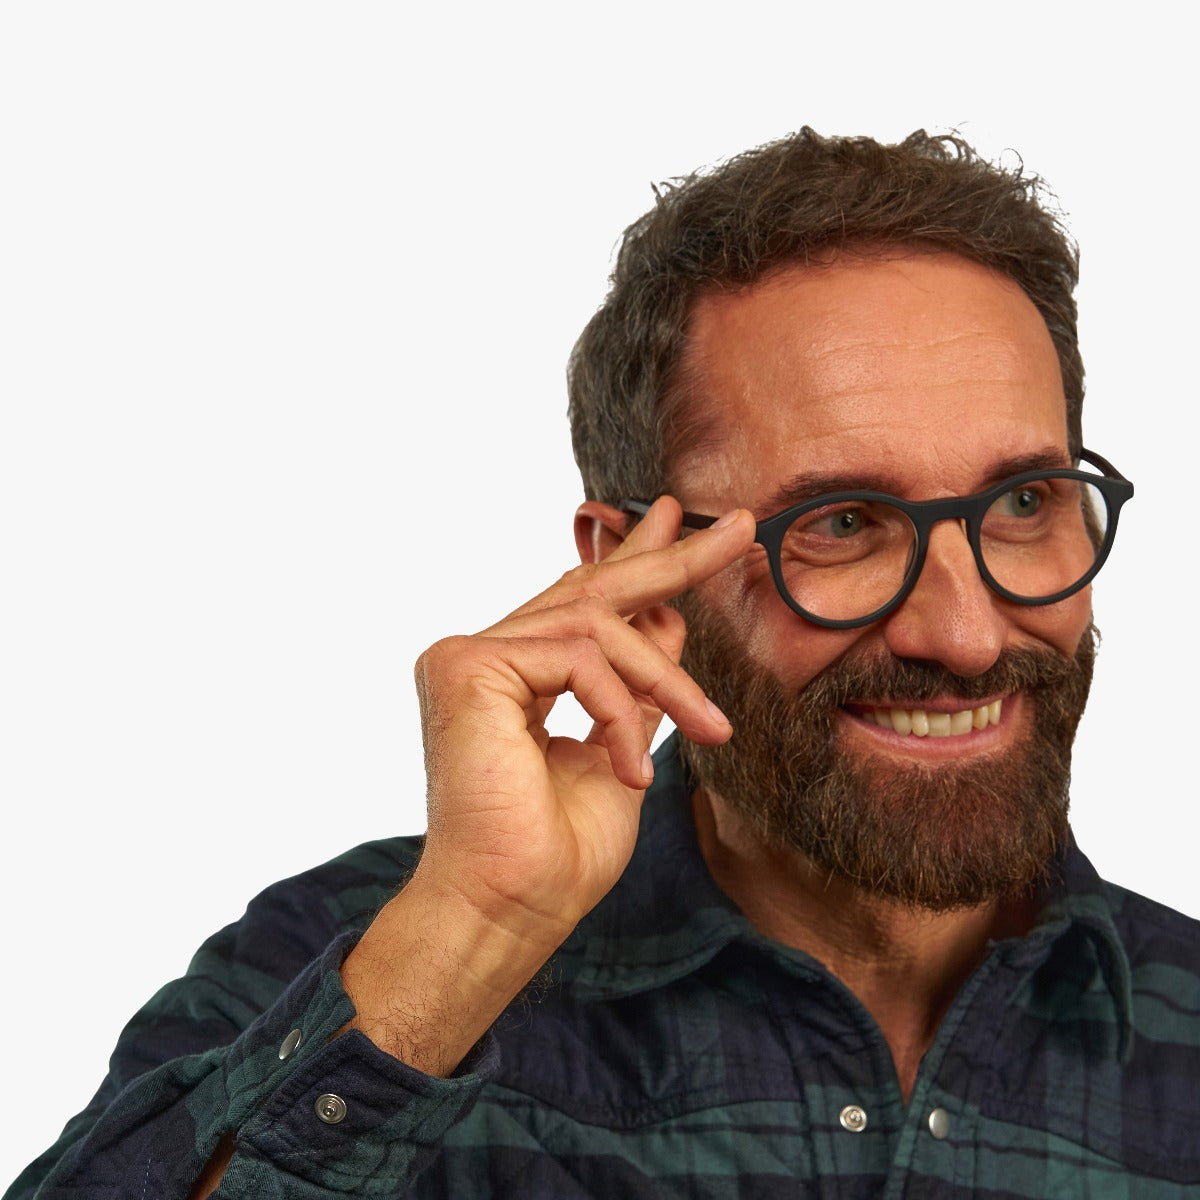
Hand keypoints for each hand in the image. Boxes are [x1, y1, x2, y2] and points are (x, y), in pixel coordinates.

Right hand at [340, 497, 753, 1072]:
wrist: (511, 912)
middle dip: (670, 558)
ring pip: (596, 625)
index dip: (634, 561)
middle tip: (738, 527)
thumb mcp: (623, 750)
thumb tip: (668, 620)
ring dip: (667, 677)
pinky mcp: (466, 667)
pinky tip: (633, 769)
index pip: (579, 604)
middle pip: (590, 590)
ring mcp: (467, 657)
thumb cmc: (558, 855)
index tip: (677, 523)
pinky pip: (580, 658)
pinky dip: (622, 710)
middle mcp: (483, 657)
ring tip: (710, 728)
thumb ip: (637, 686)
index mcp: (512, 677)